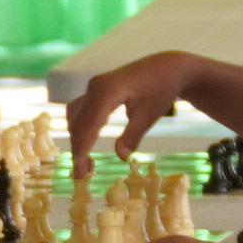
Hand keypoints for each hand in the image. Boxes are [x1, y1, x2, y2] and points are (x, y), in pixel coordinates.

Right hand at [68, 51, 205, 163]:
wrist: (167, 67)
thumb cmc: (162, 89)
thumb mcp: (150, 115)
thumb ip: (133, 135)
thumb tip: (120, 156)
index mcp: (107, 92)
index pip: (87, 126)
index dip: (82, 150)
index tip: (80, 172)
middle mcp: (95, 87)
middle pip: (78, 123)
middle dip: (78, 149)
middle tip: (81, 175)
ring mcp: (94, 86)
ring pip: (76, 117)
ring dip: (77, 139)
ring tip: (85, 163)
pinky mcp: (96, 89)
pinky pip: (81, 110)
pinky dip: (81, 128)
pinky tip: (86, 144)